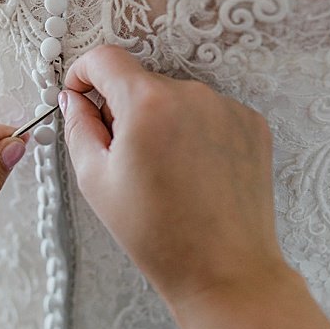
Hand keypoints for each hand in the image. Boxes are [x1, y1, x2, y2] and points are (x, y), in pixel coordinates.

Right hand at [60, 46, 284, 304]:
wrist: (224, 270)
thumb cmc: (158, 234)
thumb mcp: (97, 180)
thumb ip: (79, 127)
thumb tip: (75, 99)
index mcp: (149, 103)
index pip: (106, 58)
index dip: (84, 74)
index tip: (81, 95)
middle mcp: (194, 94)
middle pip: (143, 83)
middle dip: (125, 109)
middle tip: (125, 159)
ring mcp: (229, 107)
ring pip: (179, 100)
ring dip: (163, 122)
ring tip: (167, 175)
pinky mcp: (254, 125)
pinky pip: (211, 115)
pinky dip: (197, 133)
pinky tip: (196, 174)